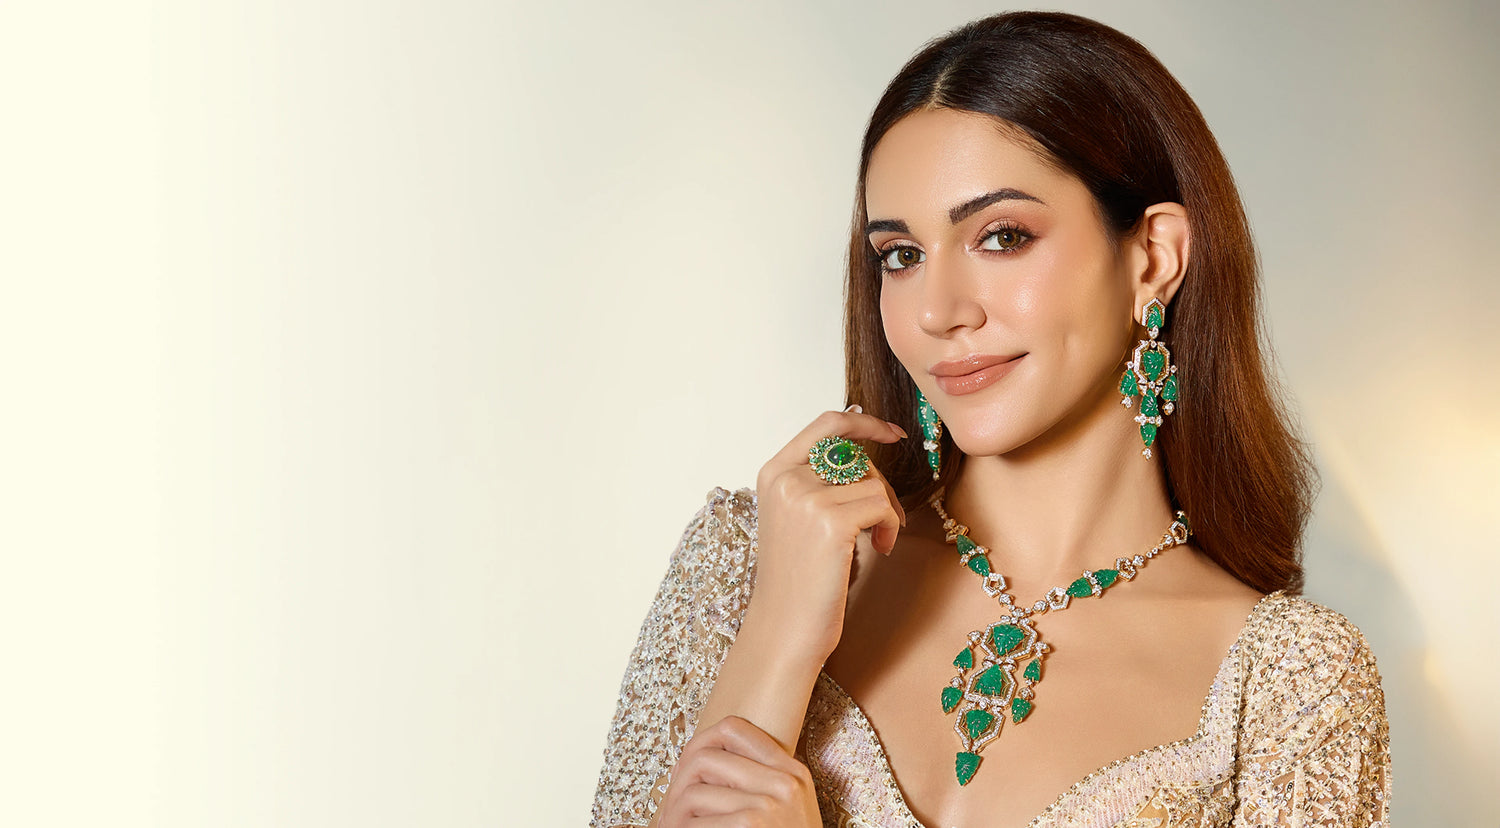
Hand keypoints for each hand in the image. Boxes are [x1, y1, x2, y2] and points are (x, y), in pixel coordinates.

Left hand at [654, 716, 821, 827]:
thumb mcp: (786, 810)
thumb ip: (759, 784)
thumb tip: (698, 763)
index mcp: (792, 773)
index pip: (733, 729)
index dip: (698, 743)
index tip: (687, 771)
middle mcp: (785, 782)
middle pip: (704, 756)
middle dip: (676, 784)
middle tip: (669, 810)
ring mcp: (769, 803)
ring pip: (692, 792)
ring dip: (672, 817)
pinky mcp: (751, 824)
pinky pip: (694, 821)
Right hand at [748, 408, 907, 669]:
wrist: (785, 627)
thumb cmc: (798, 578)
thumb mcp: (798, 517)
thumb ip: (820, 481)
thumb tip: (864, 451)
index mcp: (774, 472)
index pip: (826, 423)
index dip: (865, 422)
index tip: (893, 433)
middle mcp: (786, 478)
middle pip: (856, 456)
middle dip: (880, 485)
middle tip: (885, 520)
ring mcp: (805, 498)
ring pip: (873, 482)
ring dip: (887, 511)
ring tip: (878, 540)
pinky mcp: (829, 521)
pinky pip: (881, 505)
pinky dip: (889, 526)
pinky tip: (880, 548)